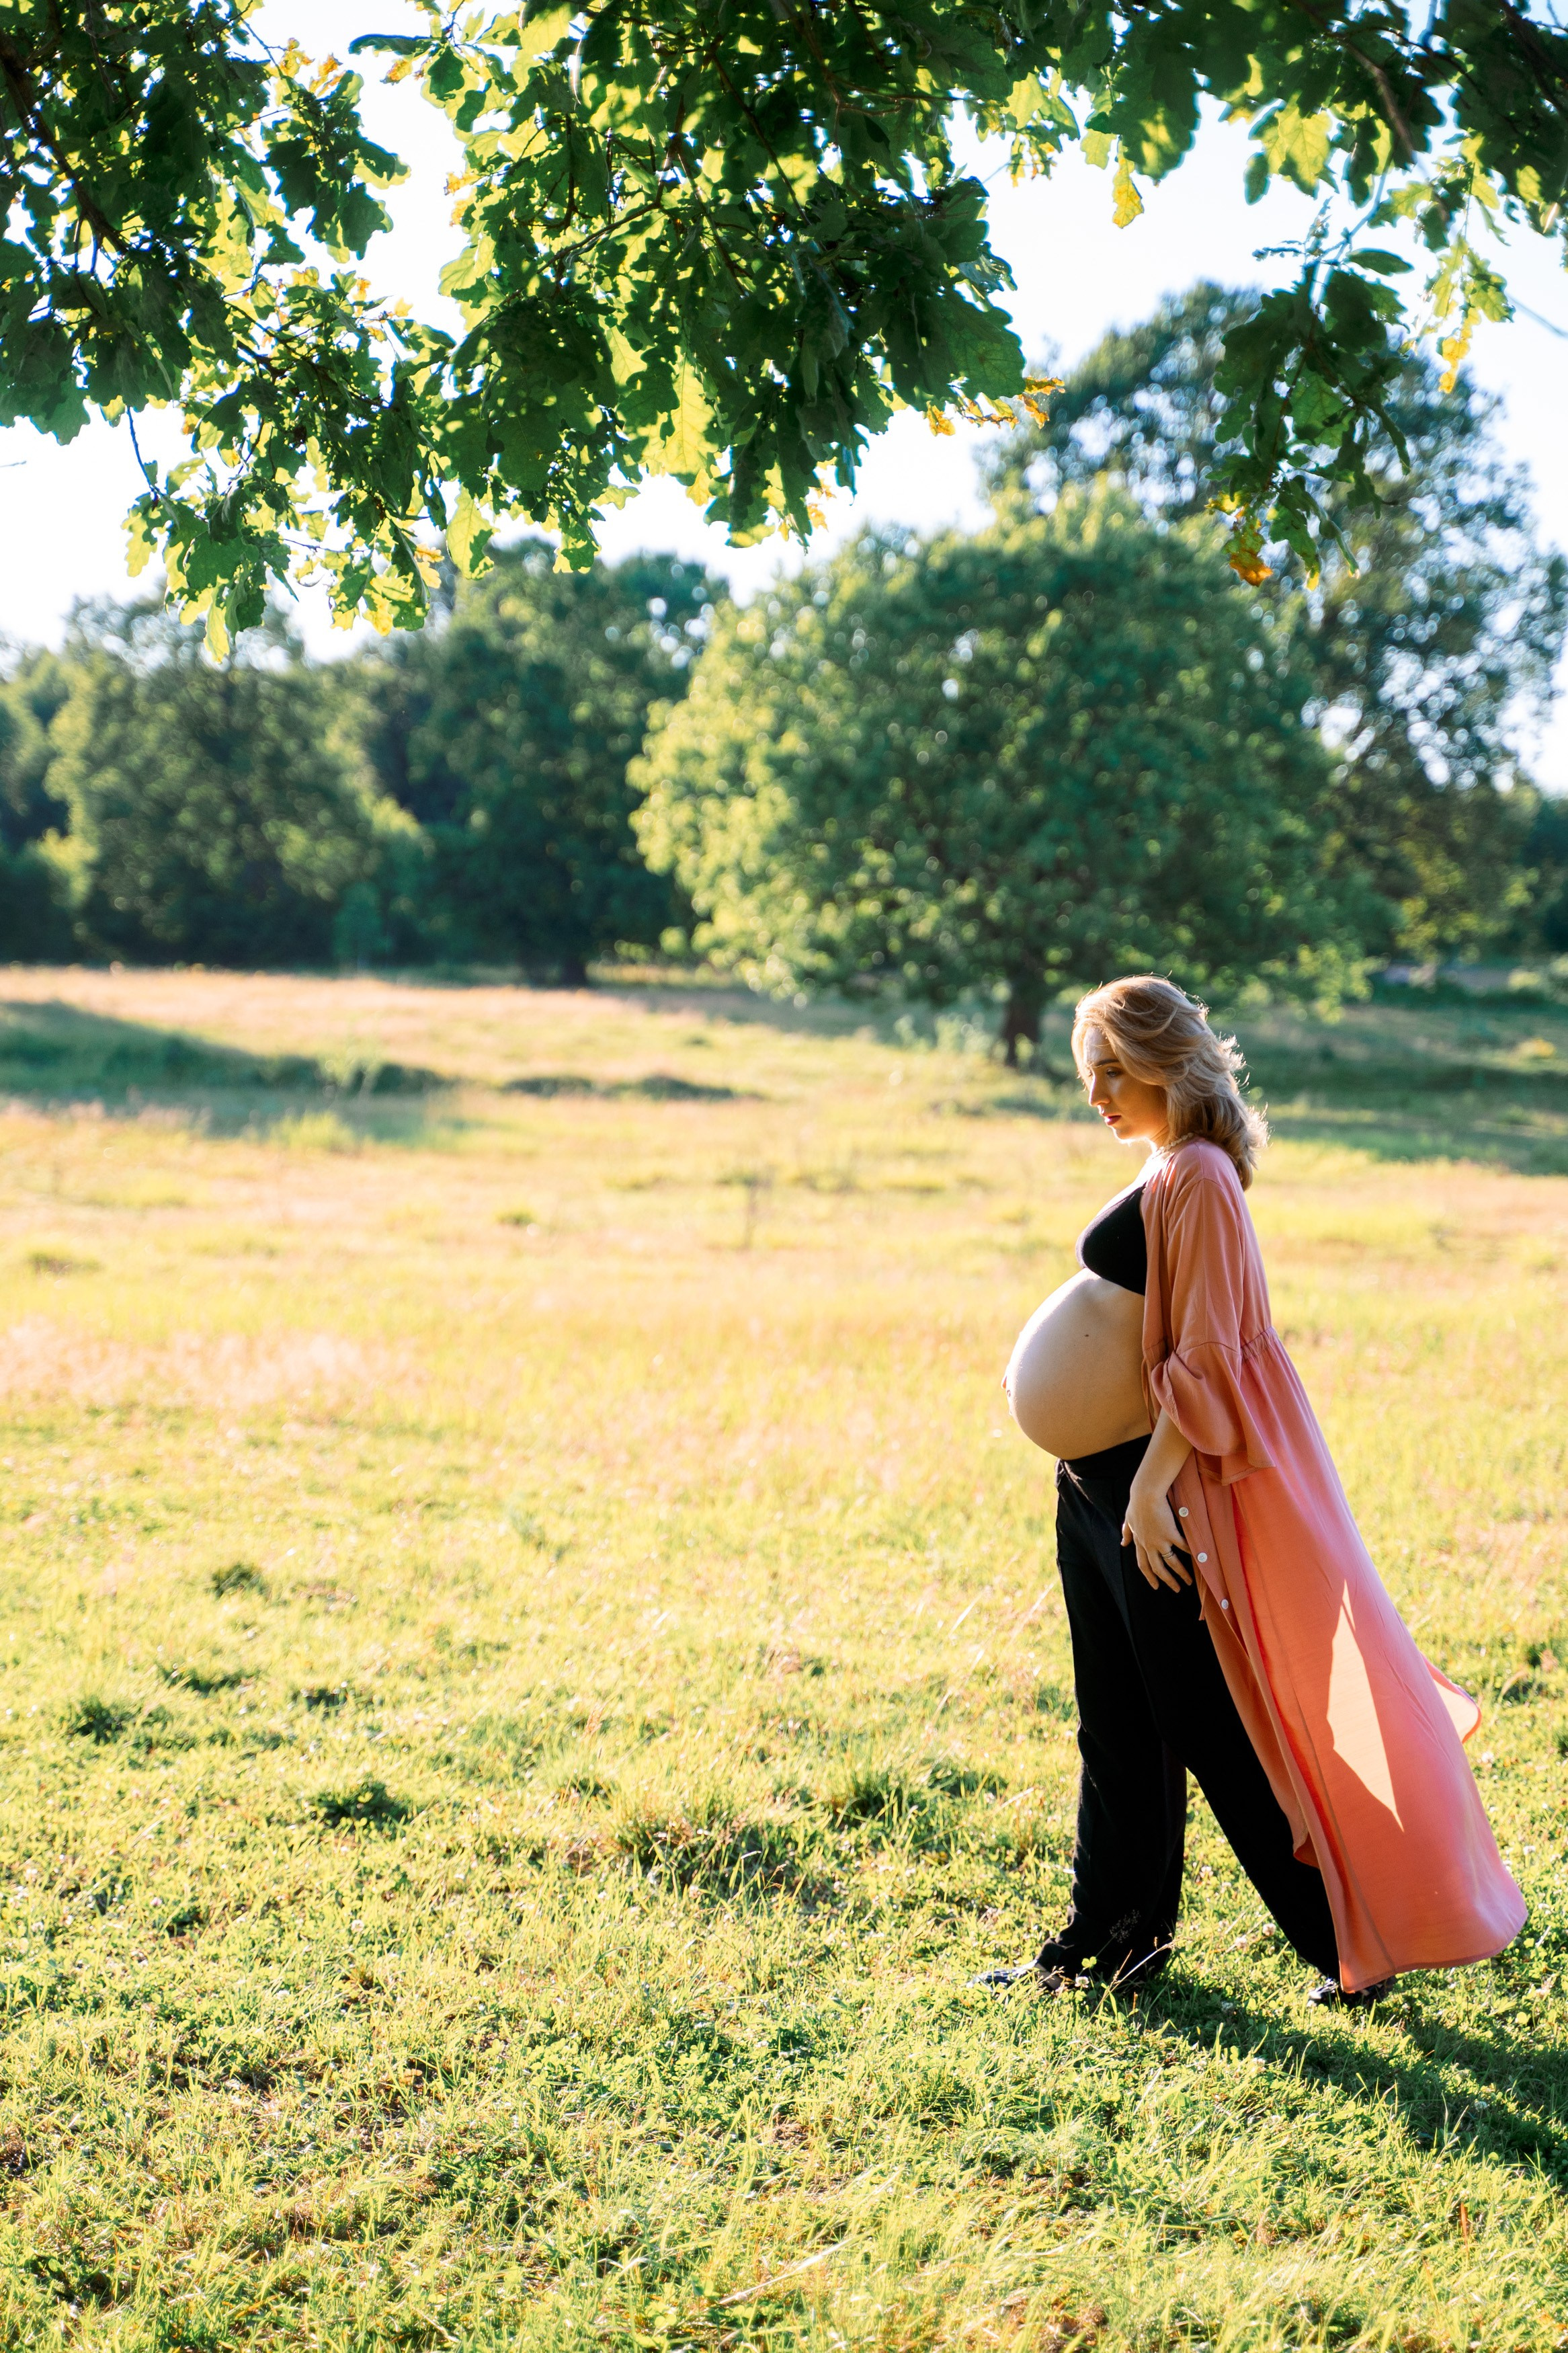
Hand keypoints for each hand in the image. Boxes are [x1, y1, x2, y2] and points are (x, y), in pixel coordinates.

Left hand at [1121, 1475, 1191, 1591]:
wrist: (1145, 1494)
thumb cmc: (1137, 1504)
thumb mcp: (1128, 1520)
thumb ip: (1127, 1533)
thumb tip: (1123, 1543)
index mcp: (1139, 1542)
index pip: (1143, 1564)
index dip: (1149, 1577)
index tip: (1155, 1586)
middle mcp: (1149, 1545)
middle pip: (1158, 1568)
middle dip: (1167, 1581)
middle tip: (1176, 1589)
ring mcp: (1160, 1540)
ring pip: (1172, 1562)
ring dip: (1181, 1573)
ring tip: (1189, 1581)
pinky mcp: (1170, 1533)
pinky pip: (1183, 1546)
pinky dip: (1191, 1552)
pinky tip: (1199, 1558)